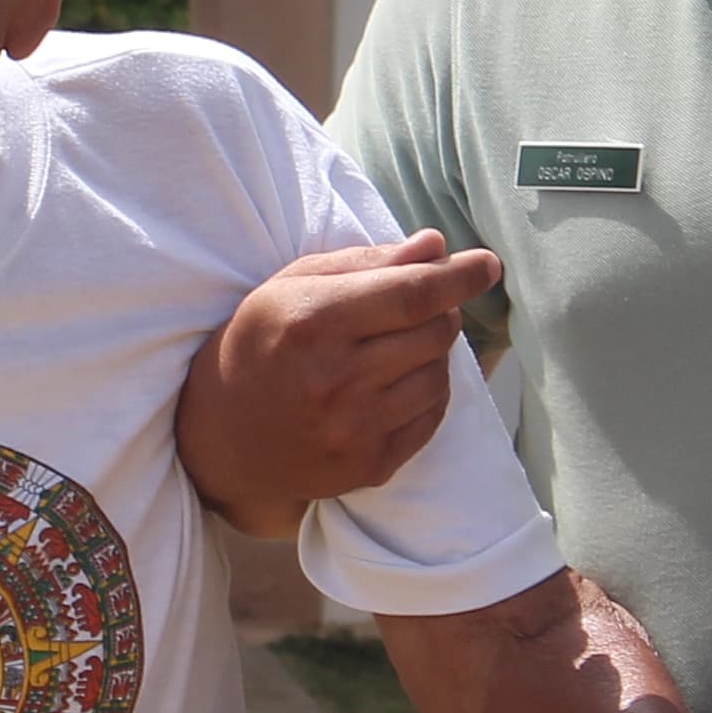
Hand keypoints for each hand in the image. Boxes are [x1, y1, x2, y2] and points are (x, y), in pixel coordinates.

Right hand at [178, 232, 500, 532]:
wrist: (223, 433)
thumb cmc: (262, 342)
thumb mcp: (294, 285)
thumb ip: (368, 263)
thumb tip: (436, 246)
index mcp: (313, 322)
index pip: (411, 294)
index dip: (459, 277)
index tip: (489, 264)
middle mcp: (335, 379)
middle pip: (434, 333)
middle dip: (441, 310)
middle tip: (419, 305)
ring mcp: (354, 429)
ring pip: (439, 375)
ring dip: (433, 353)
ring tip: (398, 347)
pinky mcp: (368, 466)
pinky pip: (431, 417)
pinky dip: (428, 392)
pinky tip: (396, 382)